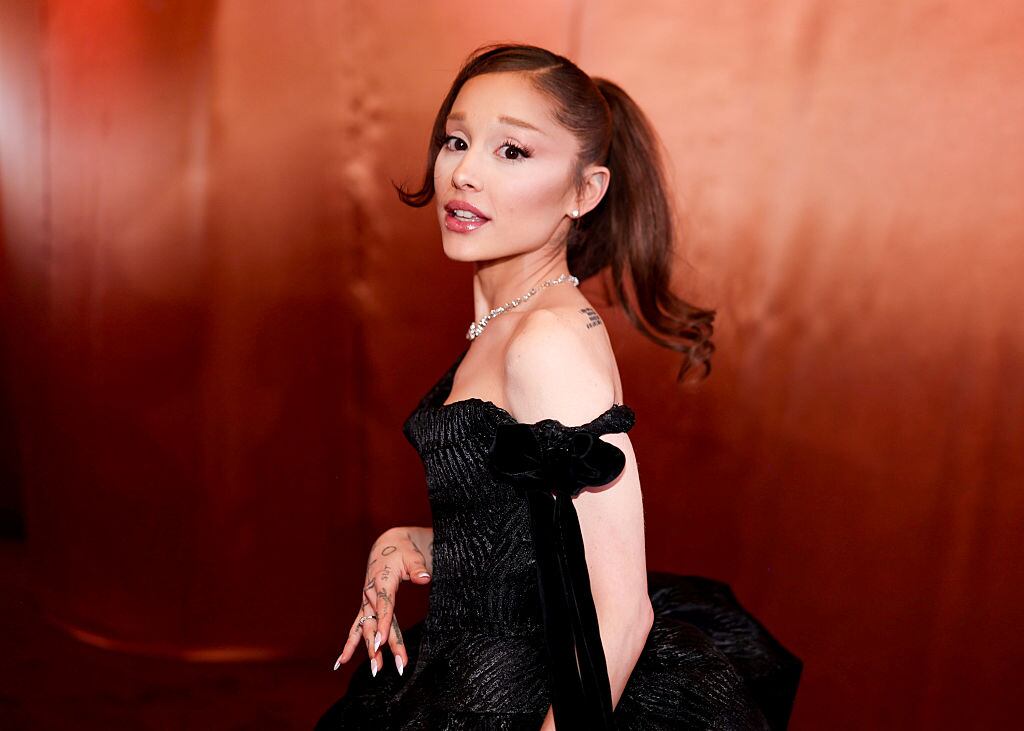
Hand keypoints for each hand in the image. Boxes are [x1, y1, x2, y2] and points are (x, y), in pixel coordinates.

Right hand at [334, 526, 432, 676]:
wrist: (387, 545)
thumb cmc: (402, 550)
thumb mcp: (412, 555)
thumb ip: (417, 567)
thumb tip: (424, 578)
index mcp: (381, 581)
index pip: (384, 605)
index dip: (383, 624)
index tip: (381, 642)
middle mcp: (370, 594)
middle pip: (375, 623)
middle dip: (380, 646)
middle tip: (388, 667)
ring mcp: (367, 602)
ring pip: (366, 629)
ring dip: (369, 649)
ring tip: (375, 671)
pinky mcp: (367, 607)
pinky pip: (357, 627)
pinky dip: (350, 644)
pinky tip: (341, 662)